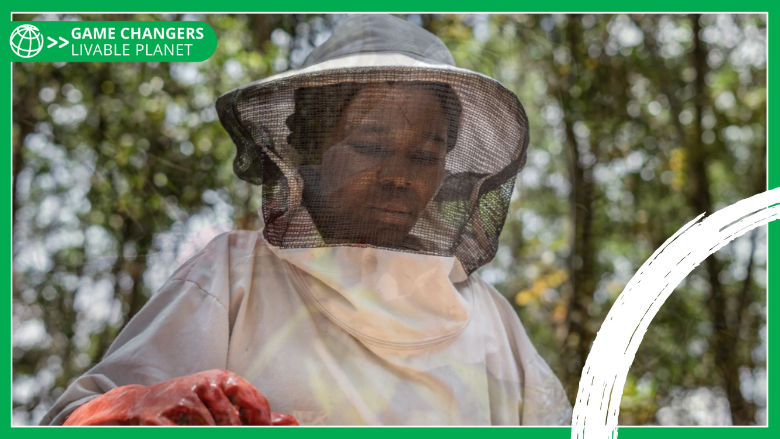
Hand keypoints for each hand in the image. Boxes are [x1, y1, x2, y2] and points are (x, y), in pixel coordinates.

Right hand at [63, 369, 297, 425]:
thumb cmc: (187, 404)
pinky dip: (189, 435)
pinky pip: (184, 434)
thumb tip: (291, 424)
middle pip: (233, 424)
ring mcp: (181, 401)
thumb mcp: (221, 402)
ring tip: (200, 430)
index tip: (259, 436)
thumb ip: (254, 413)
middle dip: (236, 436)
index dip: (261, 427)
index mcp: (224, 380)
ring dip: (210, 434)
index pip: (256, 405)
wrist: (137, 406)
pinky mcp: (160, 419)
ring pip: (210, 431)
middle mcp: (205, 386)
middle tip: (235, 437)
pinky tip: (186, 433)